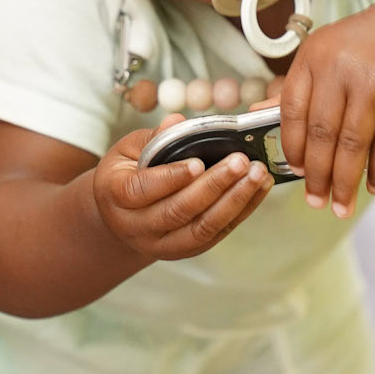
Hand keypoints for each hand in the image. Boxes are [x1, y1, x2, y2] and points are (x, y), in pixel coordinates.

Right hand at [91, 118, 271, 259]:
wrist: (122, 216)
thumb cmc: (126, 175)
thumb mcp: (128, 150)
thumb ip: (153, 138)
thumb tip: (177, 122)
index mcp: (116, 196)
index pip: (142, 190)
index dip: (171, 178)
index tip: (198, 163)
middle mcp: (136, 227)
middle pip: (178, 211)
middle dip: (213, 186)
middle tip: (241, 162)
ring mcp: (162, 244)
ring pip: (202, 228)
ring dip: (234, 201)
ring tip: (257, 174)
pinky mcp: (186, 250)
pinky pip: (217, 233)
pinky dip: (242, 210)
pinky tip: (258, 188)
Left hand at [274, 0, 374, 216]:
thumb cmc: (373, 42)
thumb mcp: (330, 52)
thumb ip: (299, 86)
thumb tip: (260, 114)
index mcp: (315, 55)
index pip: (292, 110)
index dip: (291, 146)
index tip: (295, 171)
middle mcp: (340, 67)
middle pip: (321, 133)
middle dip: (317, 175)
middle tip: (316, 201)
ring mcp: (373, 82)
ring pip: (352, 144)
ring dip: (345, 182)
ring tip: (341, 205)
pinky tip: (373, 186)